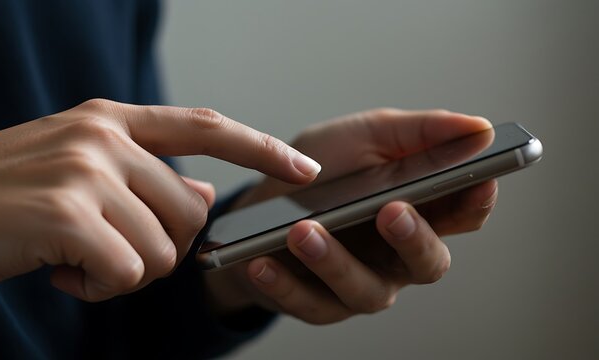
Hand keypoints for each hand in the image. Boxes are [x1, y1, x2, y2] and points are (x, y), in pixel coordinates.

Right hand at [0, 99, 320, 300]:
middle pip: (191, 212)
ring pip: (163, 249)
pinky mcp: (67, 214)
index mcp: (111, 120)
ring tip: (76, 260)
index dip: (261, 148)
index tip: (304, 170)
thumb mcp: (79, 171)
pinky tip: (62, 274)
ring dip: (125, 271)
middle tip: (106, 252)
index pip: (206, 127)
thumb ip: (148, 177)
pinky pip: (128, 272)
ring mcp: (85, 171)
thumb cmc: (1, 196)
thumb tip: (210, 192)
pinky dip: (101, 287)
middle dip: (160, 247)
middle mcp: (104, 137)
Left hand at [205, 109, 497, 323]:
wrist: (259, 205)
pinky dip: (284, 284)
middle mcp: (396, 254)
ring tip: (304, 231)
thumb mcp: (364, 136)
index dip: (478, 199)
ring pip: (366, 290)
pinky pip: (308, 303)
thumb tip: (479, 127)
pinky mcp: (319, 304)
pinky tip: (262, 261)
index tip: (480, 179)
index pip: (464, 213)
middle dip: (414, 239)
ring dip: (336, 261)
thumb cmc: (322, 170)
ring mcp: (360, 282)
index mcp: (418, 209)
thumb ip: (417, 133)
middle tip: (390, 210)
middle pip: (428, 262)